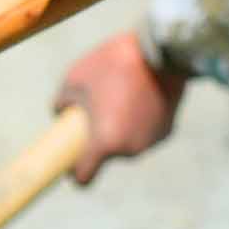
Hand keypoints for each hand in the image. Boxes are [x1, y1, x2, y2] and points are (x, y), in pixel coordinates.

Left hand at [57, 33, 183, 180]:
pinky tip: (139, 96)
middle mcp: (130, 150)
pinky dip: (139, 121)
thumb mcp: (74, 77)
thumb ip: (61, 103)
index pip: (84, 178)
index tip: (71, 161)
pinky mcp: (167, 130)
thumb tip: (60, 113)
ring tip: (119, 98)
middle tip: (96, 111)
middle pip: (107, 154)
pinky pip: (145, 133)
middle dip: (100, 139)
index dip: (75, 172)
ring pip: (127, 143)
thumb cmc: (113, 64)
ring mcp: (150, 142)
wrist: (161, 50)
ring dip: (120, 129)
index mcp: (105, 143)